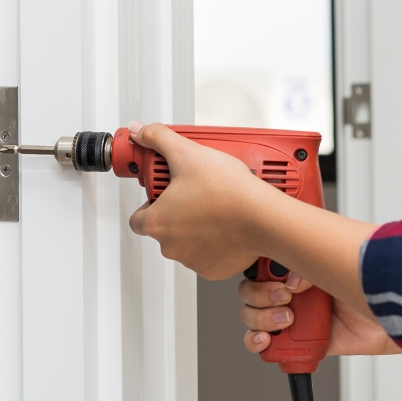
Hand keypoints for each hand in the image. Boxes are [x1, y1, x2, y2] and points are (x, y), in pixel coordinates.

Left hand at [127, 122, 277, 279]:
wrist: (265, 217)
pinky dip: (214, 242)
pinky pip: (208, 255)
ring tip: (213, 204)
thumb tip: (141, 131)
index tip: (163, 193)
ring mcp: (193, 260)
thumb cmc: (228, 192)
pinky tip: (225, 223)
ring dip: (194, 227)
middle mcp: (171, 246)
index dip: (149, 202)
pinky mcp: (215, 269)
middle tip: (194, 193)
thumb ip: (158, 138)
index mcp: (157, 222)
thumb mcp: (187, 153)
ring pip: (186, 242)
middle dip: (176, 211)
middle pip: (164, 228)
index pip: (137, 218)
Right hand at [238, 273, 401, 356]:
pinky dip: (260, 344)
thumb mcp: (334, 263)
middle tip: (286, 297)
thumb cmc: (371, 282)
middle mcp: (292, 290)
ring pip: (253, 318)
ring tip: (287, 319)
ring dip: (260, 320)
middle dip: (259, 296)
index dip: (259, 270)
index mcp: (297, 264)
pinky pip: (269, 347)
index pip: (260, 264)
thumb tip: (290, 279)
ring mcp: (295, 317)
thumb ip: (307, 264)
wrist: (395, 315)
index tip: (276, 275)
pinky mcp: (302, 343)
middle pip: (250, 293)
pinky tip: (270, 341)